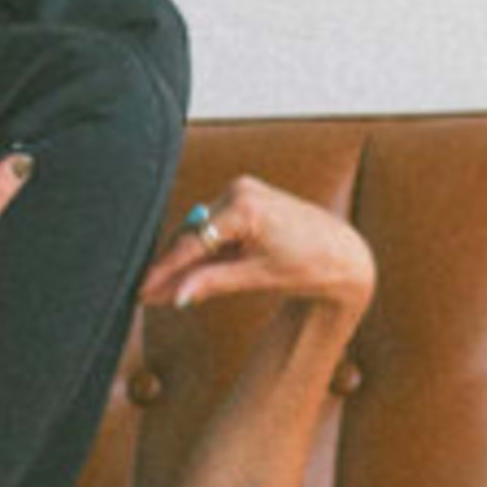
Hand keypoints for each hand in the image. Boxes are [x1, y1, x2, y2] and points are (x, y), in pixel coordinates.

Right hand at [137, 174, 373, 311]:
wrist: (343, 253)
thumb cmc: (310, 265)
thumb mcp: (258, 277)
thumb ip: (214, 283)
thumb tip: (177, 297)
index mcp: (244, 207)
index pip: (193, 242)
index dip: (166, 270)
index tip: (143, 290)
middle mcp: (240, 190)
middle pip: (192, 235)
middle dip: (171, 267)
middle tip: (146, 296)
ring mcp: (242, 190)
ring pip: (200, 230)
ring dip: (185, 259)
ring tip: (160, 289)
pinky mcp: (245, 196)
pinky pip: (214, 224)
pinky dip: (203, 248)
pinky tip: (186, 271)